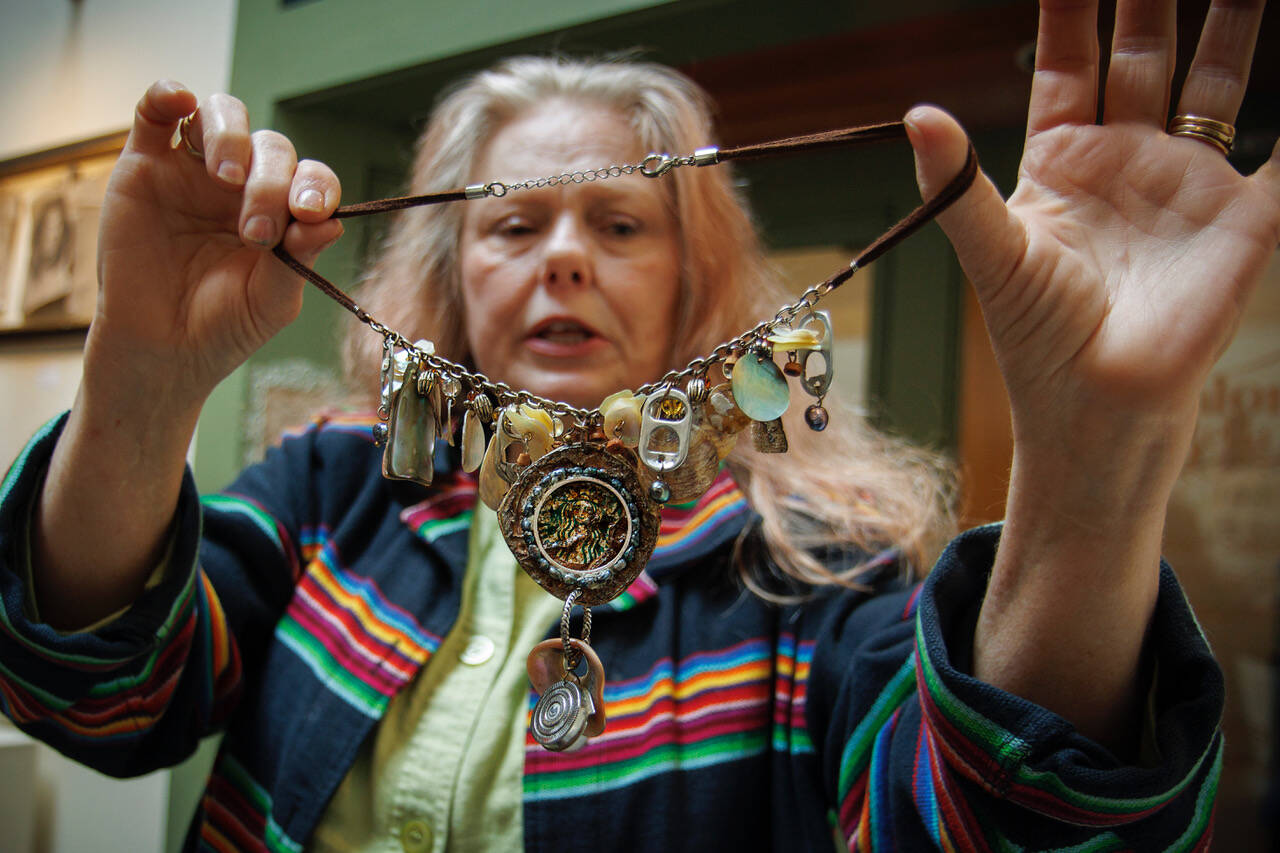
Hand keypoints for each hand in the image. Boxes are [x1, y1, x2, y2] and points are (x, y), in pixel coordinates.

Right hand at [90, 80, 343, 410]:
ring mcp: (193, 171)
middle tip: (258, 232)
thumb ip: (300, 260)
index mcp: (282, 212)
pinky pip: (155, 114)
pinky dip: (168, 95)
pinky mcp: (144, 166)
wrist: (161, 351)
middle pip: (271, 148)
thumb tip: (333, 222)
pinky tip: (180, 101)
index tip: (312, 211)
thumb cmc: (223, 327)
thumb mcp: (272, 302)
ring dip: (233, 139)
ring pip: (222, 117)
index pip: (310, 177)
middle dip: (272, 184)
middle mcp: (242, 185)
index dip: (317, 185)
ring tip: (227, 180)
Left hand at [906, 0, 1278, 744]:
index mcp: (1062, 159)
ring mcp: (1187, 181)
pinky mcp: (1242, 213)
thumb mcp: (994, 253)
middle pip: (1146, 51)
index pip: (1070, 60)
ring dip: (1232, 22)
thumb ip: (957, 184)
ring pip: (1216, 78)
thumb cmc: (1039, 341)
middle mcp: (1126, 158)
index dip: (1073, 7)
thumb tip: (915, 114)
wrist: (1099, 411)